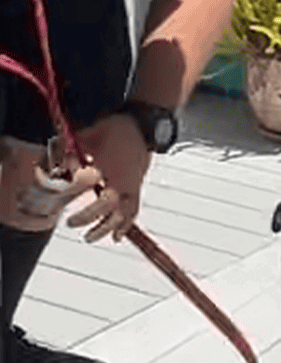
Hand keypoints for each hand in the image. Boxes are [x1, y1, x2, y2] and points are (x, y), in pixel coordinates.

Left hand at [67, 114, 150, 241]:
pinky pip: (133, 210)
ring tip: (90, 238)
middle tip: (71, 223)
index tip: (71, 218)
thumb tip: (58, 164)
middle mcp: (127, 182)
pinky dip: (125, 225)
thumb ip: (73, 150)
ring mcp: (134, 186)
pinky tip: (116, 237)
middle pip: (113, 209)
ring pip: (125, 214)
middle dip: (92, 219)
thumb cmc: (115, 129)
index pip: (105, 199)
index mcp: (117, 171)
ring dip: (107, 228)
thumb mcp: (90, 135)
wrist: (140, 125)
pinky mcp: (136, 187)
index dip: (89, 212)